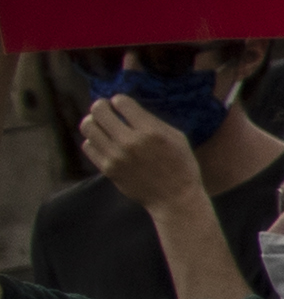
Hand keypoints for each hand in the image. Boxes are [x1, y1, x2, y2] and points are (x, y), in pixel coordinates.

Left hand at [75, 94, 203, 209]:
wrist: (174, 198)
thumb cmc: (180, 165)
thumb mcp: (176, 137)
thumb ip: (152, 121)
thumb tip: (128, 108)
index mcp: (150, 131)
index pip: (121, 102)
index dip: (120, 100)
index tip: (123, 105)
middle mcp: (130, 142)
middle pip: (99, 110)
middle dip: (101, 105)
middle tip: (106, 109)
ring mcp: (116, 156)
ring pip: (88, 127)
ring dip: (93, 121)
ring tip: (102, 125)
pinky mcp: (107, 169)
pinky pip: (88, 146)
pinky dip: (93, 140)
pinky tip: (104, 142)